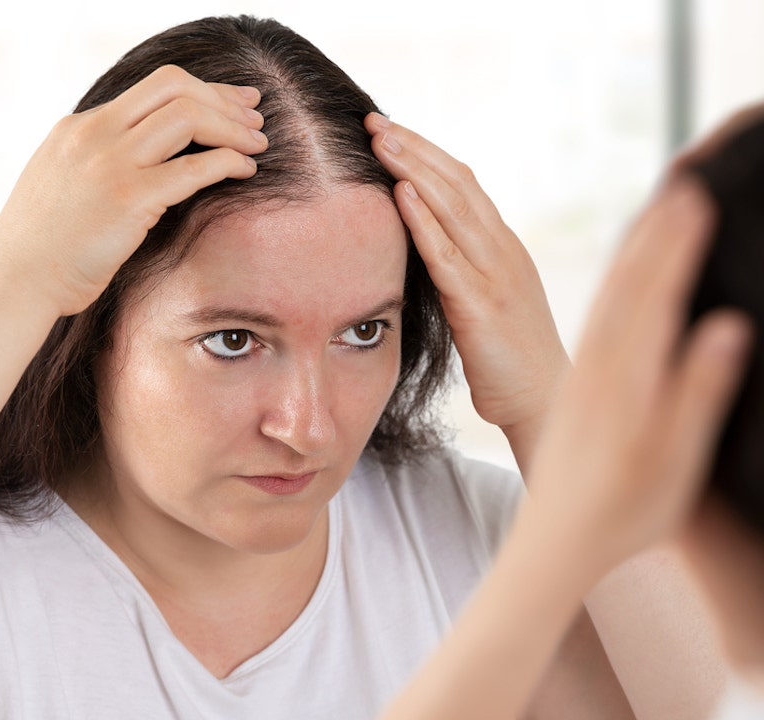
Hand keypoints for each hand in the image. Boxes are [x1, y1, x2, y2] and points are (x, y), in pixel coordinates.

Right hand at [0, 65, 268, 316]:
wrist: (13, 283)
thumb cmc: (39, 252)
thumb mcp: (60, 188)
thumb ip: (94, 166)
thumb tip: (140, 165)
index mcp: (77, 128)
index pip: (152, 88)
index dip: (201, 91)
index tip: (230, 104)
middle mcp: (93, 134)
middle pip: (175, 87)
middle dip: (223, 98)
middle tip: (254, 117)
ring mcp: (109, 163)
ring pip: (188, 116)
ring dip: (232, 127)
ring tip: (257, 144)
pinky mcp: (128, 198)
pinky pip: (194, 166)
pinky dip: (228, 161)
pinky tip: (245, 170)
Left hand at [364, 113, 569, 446]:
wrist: (544, 403)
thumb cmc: (507, 360)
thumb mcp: (484, 301)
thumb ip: (462, 268)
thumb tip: (423, 244)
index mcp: (503, 246)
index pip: (464, 183)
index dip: (427, 152)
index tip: (391, 129)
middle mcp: (503, 249)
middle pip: (457, 182)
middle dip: (414, 147)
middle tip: (375, 120)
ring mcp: (496, 274)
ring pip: (452, 207)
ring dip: (413, 169)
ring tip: (380, 140)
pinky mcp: (481, 305)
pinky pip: (448, 255)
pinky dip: (424, 220)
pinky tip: (401, 194)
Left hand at [529, 177, 750, 573]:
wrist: (558, 538)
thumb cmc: (623, 509)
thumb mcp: (670, 459)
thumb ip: (696, 393)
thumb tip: (729, 328)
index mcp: (625, 380)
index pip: (653, 299)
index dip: (676, 249)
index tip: (694, 200)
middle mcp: (599, 369)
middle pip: (628, 288)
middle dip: (658, 235)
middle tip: (684, 184)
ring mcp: (583, 376)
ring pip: (608, 301)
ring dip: (634, 253)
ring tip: (659, 211)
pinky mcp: (574, 386)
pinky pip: (592, 320)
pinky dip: (610, 285)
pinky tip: (623, 273)